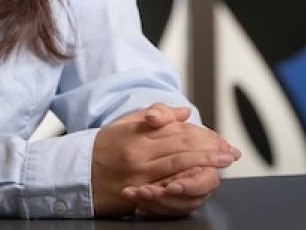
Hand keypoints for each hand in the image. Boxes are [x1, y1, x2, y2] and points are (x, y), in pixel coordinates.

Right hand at [91, 104, 236, 215]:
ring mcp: (139, 173)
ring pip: (178, 165)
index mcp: (138, 133)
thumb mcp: (125, 123)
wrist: (75, 173)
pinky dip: (186, 182)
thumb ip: (155, 116)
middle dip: (210, 149)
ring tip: (223, 162)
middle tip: (230, 152)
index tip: (220, 138)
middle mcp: (139, 152)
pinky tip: (200, 180)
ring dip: (205, 164)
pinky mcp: (137, 191)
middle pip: (182, 147)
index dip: (202, 135)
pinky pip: (166, 186)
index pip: (177, 131)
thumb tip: (184, 113)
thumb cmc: (101, 148)